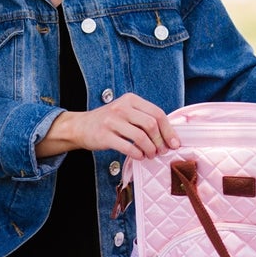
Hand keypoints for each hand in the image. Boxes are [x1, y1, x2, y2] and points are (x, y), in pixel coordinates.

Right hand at [43, 93, 181, 159]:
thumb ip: (144, 118)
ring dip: (150, 149)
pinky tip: (139, 156)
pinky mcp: (104, 135)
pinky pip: (127, 147)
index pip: (157, 113)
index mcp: (130, 100)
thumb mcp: (126, 111)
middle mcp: (122, 107)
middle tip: (162, 151)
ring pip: (141, 136)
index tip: (174, 143)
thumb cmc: (109, 121)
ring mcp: (112, 121)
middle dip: (160, 141)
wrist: (81, 126)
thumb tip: (168, 135)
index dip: (169, 130)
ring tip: (151, 155)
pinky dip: (137, 154)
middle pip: (151, 124)